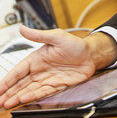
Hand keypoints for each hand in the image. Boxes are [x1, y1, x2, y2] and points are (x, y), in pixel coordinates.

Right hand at [0, 25, 116, 108]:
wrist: (91, 55)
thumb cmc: (76, 44)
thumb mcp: (56, 36)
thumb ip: (38, 35)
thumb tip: (22, 28)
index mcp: (38, 58)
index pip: (19, 70)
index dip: (8, 80)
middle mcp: (41, 70)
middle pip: (21, 83)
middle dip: (8, 92)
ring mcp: (48, 79)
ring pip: (29, 90)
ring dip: (17, 97)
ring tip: (7, 103)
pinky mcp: (57, 86)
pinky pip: (42, 93)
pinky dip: (32, 97)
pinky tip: (24, 100)